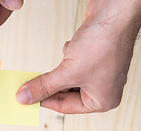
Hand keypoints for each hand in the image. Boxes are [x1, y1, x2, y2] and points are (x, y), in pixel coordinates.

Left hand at [16, 0, 140, 113]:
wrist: (115, 13)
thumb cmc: (103, 44)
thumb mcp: (67, 72)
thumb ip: (44, 86)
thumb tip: (25, 97)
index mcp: (103, 101)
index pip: (65, 107)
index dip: (44, 101)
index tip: (27, 99)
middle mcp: (103, 89)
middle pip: (66, 93)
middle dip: (51, 83)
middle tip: (30, 82)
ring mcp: (99, 73)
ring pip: (67, 77)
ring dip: (61, 67)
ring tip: (66, 58)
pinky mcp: (93, 58)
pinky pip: (72, 63)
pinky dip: (68, 56)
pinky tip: (75, 48)